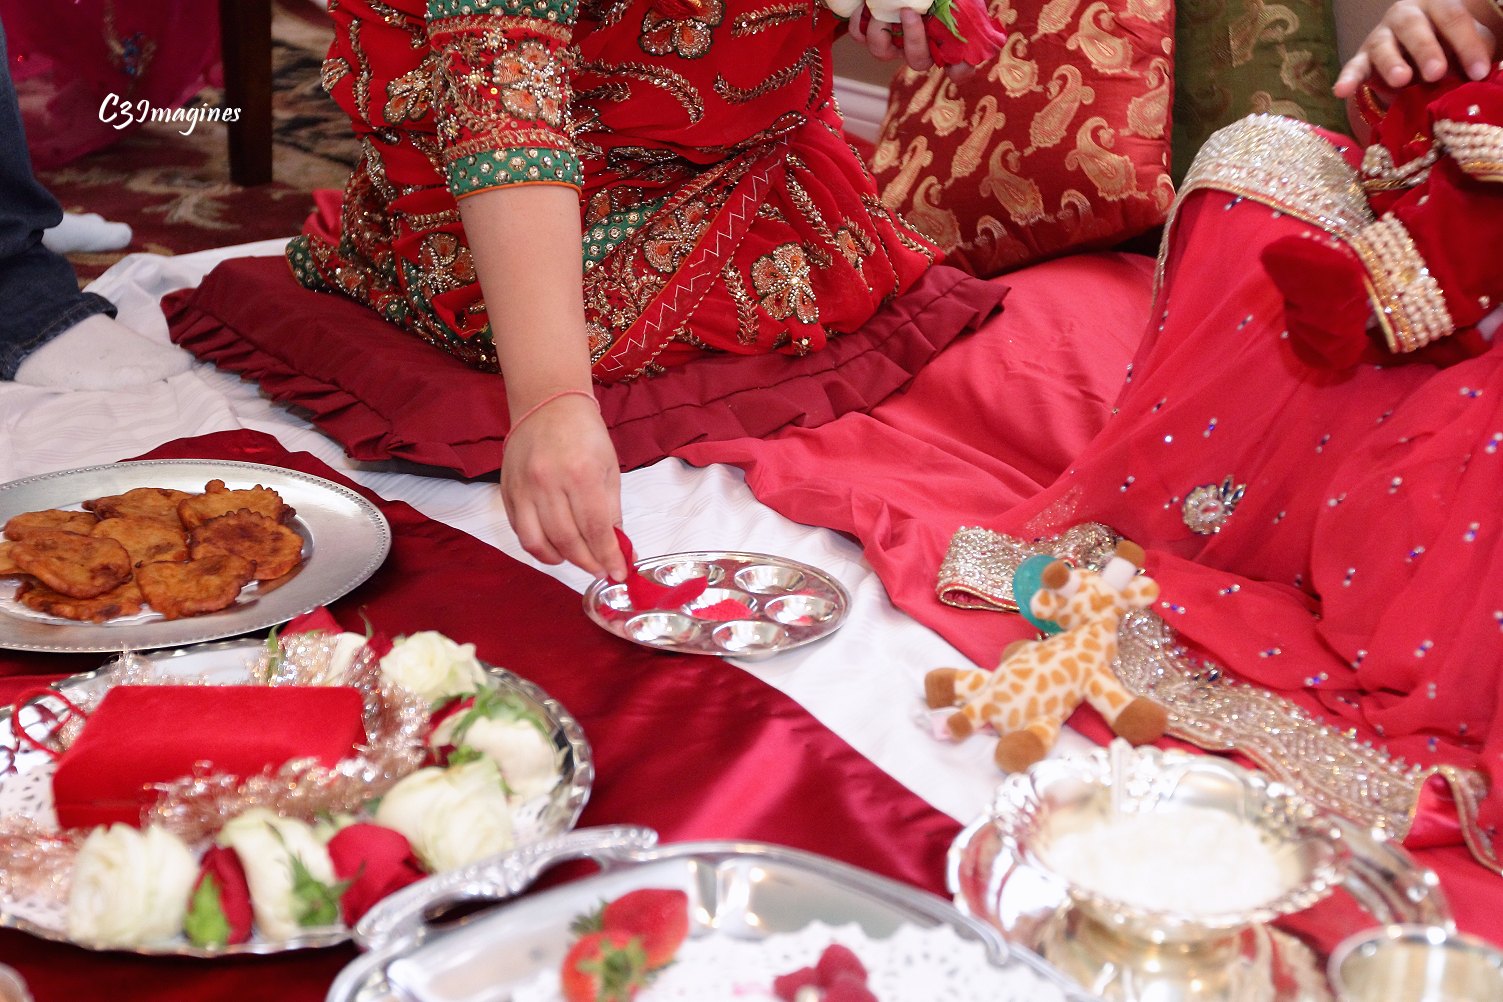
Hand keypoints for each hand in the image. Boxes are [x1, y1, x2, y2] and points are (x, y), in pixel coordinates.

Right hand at [500, 394, 627, 579]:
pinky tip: (554, 548)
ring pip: (538, 542)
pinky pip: (520, 530)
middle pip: (567, 540)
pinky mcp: (507, 491)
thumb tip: (617, 548)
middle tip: (601, 571)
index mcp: (581, 473)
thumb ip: (612, 510)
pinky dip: (537, 547)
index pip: (595, 529)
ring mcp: (524, 487)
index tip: (618, 573)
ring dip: (560, 560)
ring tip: (576, 560)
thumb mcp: (609, 468)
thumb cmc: (585, 434)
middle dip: (587, 563)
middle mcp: (548, 482)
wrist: (548, 405)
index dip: (608, 556)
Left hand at [848, 8, 975, 80]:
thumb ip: (965, 7)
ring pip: (883, 53)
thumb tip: (966, 19)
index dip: (959, 70)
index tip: (956, 64)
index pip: (961, 67)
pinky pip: (861, 35)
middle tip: (909, 11)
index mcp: (947, 37)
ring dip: (880, 35)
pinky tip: (863, 5)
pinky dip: (859, 23)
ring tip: (879, 8)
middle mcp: (921, 44)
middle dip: (913, 41)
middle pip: (918, 61)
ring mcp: (895, 39)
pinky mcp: (872, 28)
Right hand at [1334, 0, 1499, 98]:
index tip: (1480, 71)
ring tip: (1402, 80)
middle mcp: (1405, 15)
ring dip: (1392, 63)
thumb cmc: (1449, 49)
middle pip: (1415, 28)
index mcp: (1437, 5)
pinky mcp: (1362, 59)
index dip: (1467, 44)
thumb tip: (1483, 76)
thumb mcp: (1467, 46)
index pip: (1452, 18)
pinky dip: (1348, 79)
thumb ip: (1475, 54)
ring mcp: (1380, 36)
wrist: (1421, 55)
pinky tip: (1342, 91)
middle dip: (1426, 50)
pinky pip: (1353, 67)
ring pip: (1383, 46)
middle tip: (1437, 72)